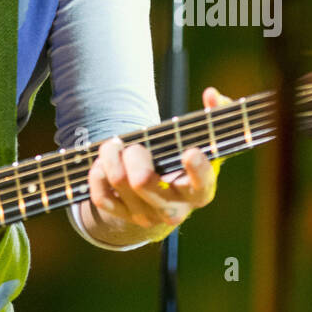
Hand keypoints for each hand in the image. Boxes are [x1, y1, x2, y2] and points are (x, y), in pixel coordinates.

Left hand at [87, 86, 232, 235]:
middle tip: (135, 144)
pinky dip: (97, 173)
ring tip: (115, 144)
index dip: (197, 170)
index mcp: (199, 192)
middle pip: (142, 181)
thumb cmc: (183, 160)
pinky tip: (105, 163)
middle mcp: (173, 210)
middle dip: (133, 153)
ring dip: (110, 155)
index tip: (189, 152)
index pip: (201, 186)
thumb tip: (212, 94)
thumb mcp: (202, 142)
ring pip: (118, 182)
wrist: (160, 197)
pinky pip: (100, 195)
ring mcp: (145, 216)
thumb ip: (214, 115)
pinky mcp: (121, 216)